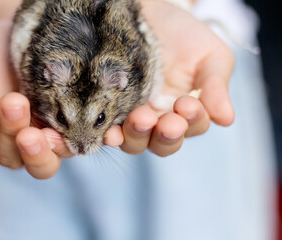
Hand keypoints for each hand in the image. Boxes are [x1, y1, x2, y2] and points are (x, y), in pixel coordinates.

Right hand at [0, 19, 71, 178]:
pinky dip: (86, 141)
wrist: (17, 37)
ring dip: (46, 147)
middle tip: (14, 103)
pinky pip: (79, 144)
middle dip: (13, 133)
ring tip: (43, 130)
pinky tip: (92, 133)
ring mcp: (48, 140)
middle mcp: (18, 145)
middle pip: (16, 158)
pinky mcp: (74, 129)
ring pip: (48, 161)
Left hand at [104, 2, 234, 155]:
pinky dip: (113, 136)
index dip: (193, 120)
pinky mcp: (111, 109)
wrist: (151, 16)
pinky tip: (111, 134)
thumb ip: (216, 87)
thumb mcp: (209, 56)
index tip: (187, 104)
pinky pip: (112, 131)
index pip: (194, 126)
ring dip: (138, 135)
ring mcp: (134, 116)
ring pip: (137, 142)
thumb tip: (227, 119)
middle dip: (167, 135)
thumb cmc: (184, 36)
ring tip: (140, 119)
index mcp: (187, 110)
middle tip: (167, 123)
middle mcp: (161, 118)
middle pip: (164, 142)